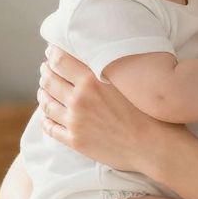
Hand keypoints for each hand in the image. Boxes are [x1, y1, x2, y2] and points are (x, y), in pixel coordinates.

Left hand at [39, 45, 179, 170]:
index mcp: (91, 79)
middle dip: (46, 72)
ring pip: (47, 103)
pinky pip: (50, 127)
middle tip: (46, 69)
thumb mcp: (127, 80)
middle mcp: (79, 98)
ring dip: (43, 94)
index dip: (52, 54)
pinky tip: (47, 115)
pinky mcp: (75, 140)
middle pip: (49, 79)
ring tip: (44, 90)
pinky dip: (45, 118)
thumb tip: (94, 57)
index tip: (52, 52)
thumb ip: (106, 68)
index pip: (59, 59)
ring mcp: (75, 121)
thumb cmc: (148, 111)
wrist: (154, 145)